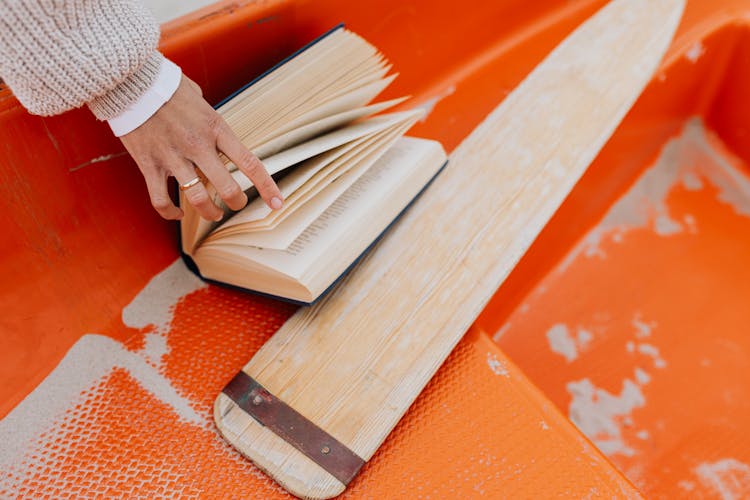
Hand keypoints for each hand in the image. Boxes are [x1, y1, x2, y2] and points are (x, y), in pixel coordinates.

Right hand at [120, 75, 282, 220]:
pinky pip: (160, 200)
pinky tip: (178, 213)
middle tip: (236, 204)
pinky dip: (170, 212)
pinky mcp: (149, 165)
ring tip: (213, 213)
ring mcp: (173, 157)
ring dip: (210, 212)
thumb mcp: (199, 98)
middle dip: (237, 202)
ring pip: (198, 199)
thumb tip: (215, 129)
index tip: (277, 203)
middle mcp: (198, 145)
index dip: (266, 187)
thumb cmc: (166, 86)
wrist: (130, 81)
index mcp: (216, 128)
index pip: (249, 163)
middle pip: (227, 188)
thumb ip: (211, 119)